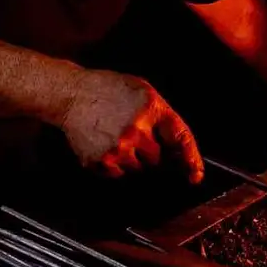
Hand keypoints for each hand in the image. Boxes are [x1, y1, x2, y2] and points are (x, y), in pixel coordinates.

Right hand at [58, 69, 203, 182]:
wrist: (72, 95)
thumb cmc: (108, 90)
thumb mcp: (143, 92)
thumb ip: (162, 117)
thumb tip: (178, 148)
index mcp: (150, 108)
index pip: (180, 138)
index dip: (191, 159)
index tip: (195, 175)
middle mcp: (136, 130)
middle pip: (158, 160)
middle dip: (152, 153)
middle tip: (136, 139)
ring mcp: (117, 148)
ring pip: (138, 169)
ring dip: (133, 160)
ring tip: (118, 138)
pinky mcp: (100, 161)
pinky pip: (119, 175)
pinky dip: (116, 165)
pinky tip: (106, 145)